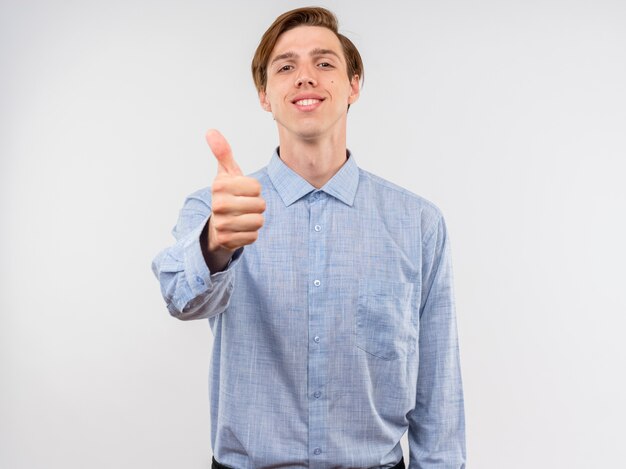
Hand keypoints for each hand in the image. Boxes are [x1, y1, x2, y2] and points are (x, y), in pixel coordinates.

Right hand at [205, 130, 265, 257]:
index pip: (256, 187)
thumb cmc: (227, 196)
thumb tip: (211, 131)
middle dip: (257, 206)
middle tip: (244, 207)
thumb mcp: (226, 174)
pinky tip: (240, 231)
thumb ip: (223, 153)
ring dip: (255, 221)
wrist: (216, 227)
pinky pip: (253, 236)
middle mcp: (217, 204)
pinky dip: (250, 234)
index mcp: (219, 185)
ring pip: (258, 221)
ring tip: (243, 218)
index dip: (254, 190)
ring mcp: (221, 224)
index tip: (243, 192)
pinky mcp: (226, 240)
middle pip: (260, 204)